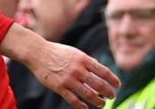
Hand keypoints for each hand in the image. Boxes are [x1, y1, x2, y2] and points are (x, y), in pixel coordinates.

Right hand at [0, 25, 119, 108]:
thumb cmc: (57, 52)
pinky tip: (86, 107)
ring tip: (102, 104)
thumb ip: (87, 61)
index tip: (117, 85)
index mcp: (83, 59)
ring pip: (88, 94)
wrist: (37, 52)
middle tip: (111, 96)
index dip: (112, 80)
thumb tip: (101, 69)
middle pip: (98, 84)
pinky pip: (73, 100)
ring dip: (98, 101)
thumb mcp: (74, 52)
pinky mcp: (59, 87)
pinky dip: (81, 106)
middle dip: (108, 92)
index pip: (103, 71)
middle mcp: (77, 69)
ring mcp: (68, 79)